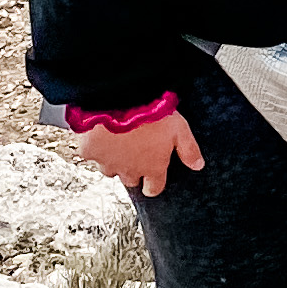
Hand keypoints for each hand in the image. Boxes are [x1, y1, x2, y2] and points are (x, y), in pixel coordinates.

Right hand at [76, 108, 202, 198]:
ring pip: (109, 170)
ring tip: (118, 141)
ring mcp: (107, 163)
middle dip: (134, 170)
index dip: (153, 184)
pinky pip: (90, 154)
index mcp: (152, 167)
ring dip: (114, 160)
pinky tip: (100, 132)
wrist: (121, 98)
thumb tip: (198, 165)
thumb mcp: (180, 129)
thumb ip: (189, 150)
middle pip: (131, 180)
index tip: (152, 178)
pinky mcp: (89, 152)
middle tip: (136, 151)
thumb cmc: (153, 113)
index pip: (154, 189)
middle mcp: (129, 170)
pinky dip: (94, 146)